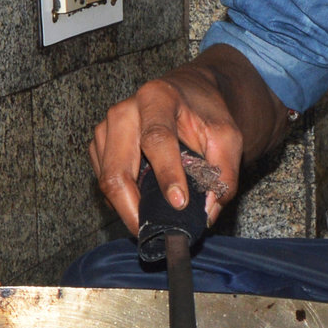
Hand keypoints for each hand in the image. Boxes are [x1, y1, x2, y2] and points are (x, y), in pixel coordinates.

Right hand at [88, 50, 268, 231]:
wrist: (186, 94)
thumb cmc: (205, 115)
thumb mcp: (228, 136)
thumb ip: (223, 174)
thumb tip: (207, 213)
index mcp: (157, 98)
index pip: (156, 139)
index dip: (166, 174)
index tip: (179, 203)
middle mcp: (124, 111)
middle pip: (118, 169)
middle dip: (133, 208)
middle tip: (154, 233)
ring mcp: (106, 128)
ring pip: (106, 180)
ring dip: (127, 208)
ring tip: (152, 221)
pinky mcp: (99, 145)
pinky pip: (103, 182)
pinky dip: (120, 200)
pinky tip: (142, 204)